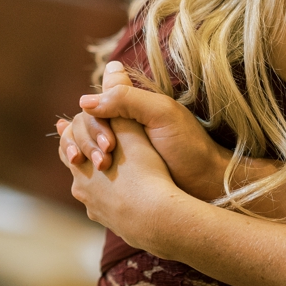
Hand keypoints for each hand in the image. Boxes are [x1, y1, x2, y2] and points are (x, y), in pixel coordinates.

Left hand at [58, 112, 191, 254]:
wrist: (161, 222)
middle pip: (76, 168)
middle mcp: (83, 191)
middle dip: (85, 154)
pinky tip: (128, 198)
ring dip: (100, 179)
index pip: (67, 144)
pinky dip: (114, 199)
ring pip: (91, 190)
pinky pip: (109, 209)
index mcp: (81, 167)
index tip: (74, 125)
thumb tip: (111, 68)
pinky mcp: (115, 226)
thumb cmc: (147, 175)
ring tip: (113, 171)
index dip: (74, 131)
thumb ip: (120, 100)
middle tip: (95, 147)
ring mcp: (97, 211)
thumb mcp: (134, 132)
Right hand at [73, 61, 229, 199]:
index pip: (92, 107)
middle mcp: (119, 126)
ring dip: (82, 154)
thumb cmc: (188, 148)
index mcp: (129, 107)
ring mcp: (116, 150)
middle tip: (104, 162)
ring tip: (96, 168)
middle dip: (87, 142)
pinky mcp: (115, 172)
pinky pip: (88, 167)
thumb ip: (125, 100)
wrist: (204, 185)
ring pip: (82, 146)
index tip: (110, 144)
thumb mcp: (161, 114)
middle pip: (82, 126)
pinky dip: (81, 169)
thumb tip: (84, 101)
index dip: (93, 124)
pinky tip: (83, 174)